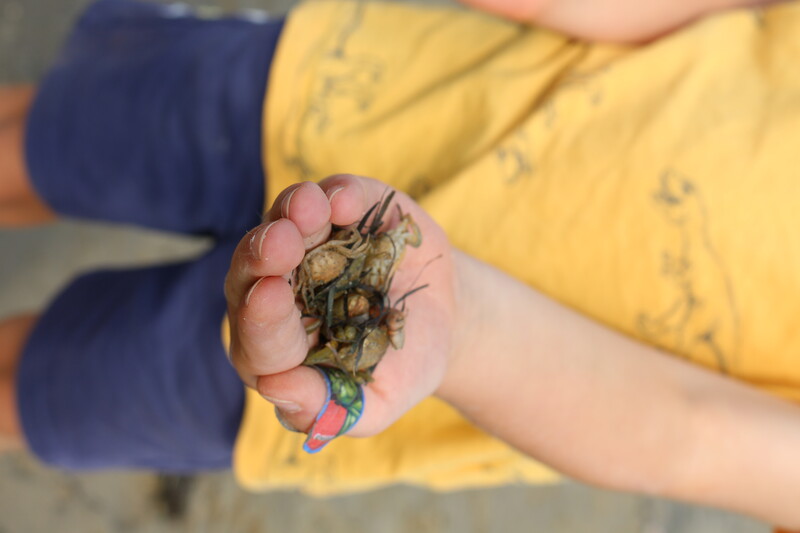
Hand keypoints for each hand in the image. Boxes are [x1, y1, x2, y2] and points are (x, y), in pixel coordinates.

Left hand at [224, 174, 456, 436]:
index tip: (268, 298)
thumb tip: (275, 389)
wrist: (446, 321)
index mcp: (277, 347)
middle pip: (251, 273)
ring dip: (292, 213)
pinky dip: (338, 193)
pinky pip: (332, 194)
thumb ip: (327, 410)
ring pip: (282, 222)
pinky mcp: (345, 209)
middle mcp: (279, 289)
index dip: (261, 319)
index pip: (257, 337)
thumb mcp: (377, 404)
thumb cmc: (402, 368)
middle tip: (280, 241)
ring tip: (310, 207)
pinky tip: (345, 199)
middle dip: (263, 256)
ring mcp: (310, 243)